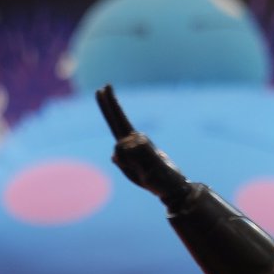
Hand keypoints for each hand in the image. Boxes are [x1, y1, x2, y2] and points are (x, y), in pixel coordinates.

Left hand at [96, 85, 189, 202]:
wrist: (172, 187)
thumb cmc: (153, 181)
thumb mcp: (133, 173)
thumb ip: (123, 164)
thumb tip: (114, 156)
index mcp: (130, 145)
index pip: (116, 123)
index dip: (108, 106)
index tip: (101, 89)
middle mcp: (135, 140)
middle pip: (118, 120)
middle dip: (111, 104)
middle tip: (103, 86)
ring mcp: (141, 144)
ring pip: (120, 146)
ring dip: (126, 162)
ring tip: (141, 170)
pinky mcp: (147, 149)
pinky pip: (129, 153)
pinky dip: (132, 162)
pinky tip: (144, 168)